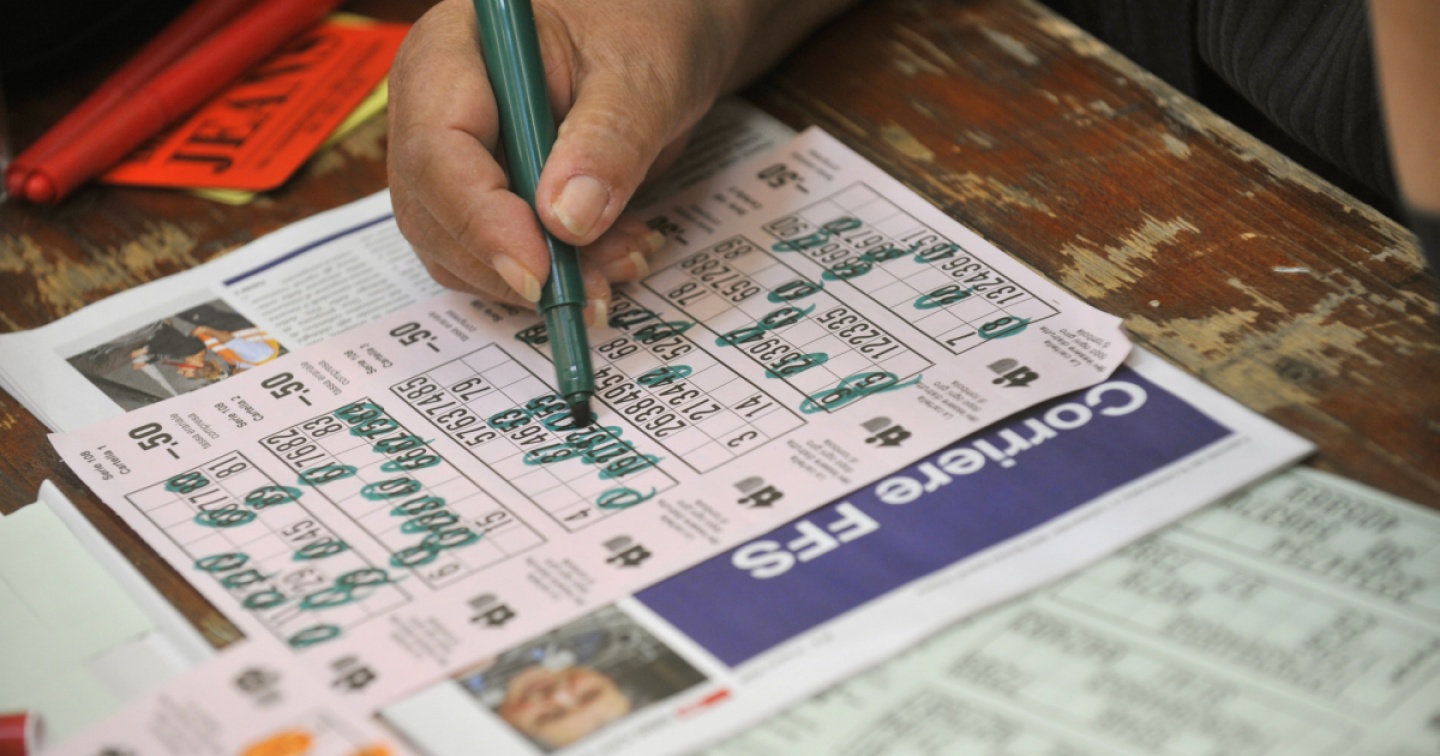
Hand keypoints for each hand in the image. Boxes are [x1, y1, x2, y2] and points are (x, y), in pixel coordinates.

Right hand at [387, 0, 856, 322]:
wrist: (661, 31)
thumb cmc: (644, 26)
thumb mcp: (642, 73)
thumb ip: (608, 139)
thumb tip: (565, 221)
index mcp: (449, 54)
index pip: (436, 150)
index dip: (482, 221)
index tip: (541, 271)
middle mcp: (433, 111)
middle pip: (437, 213)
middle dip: (519, 262)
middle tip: (603, 280)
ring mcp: (454, 161)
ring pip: (464, 252)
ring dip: (544, 278)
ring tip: (626, 256)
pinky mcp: (485, 201)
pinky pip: (499, 260)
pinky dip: (556, 276)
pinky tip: (613, 256)